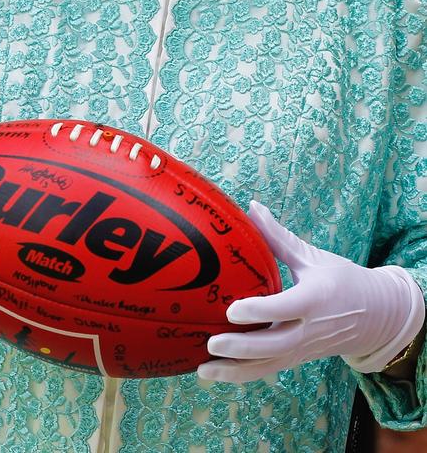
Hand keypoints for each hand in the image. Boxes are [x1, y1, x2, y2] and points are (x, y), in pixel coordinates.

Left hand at [198, 201, 423, 383]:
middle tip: (212, 343)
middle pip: (274, 344)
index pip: (285, 308)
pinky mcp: (298, 358)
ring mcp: (303, 348)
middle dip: (242, 348)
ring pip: (269, 365)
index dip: (259, 311)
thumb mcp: (313, 256)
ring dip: (236, 370)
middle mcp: (309, 329)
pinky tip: (218, 372)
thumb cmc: (342, 280)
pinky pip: (269, 369)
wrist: (377, 316)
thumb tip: (251, 207)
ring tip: (204, 369)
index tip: (232, 310)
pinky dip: (244, 373)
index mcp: (315, 299)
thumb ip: (279, 237)